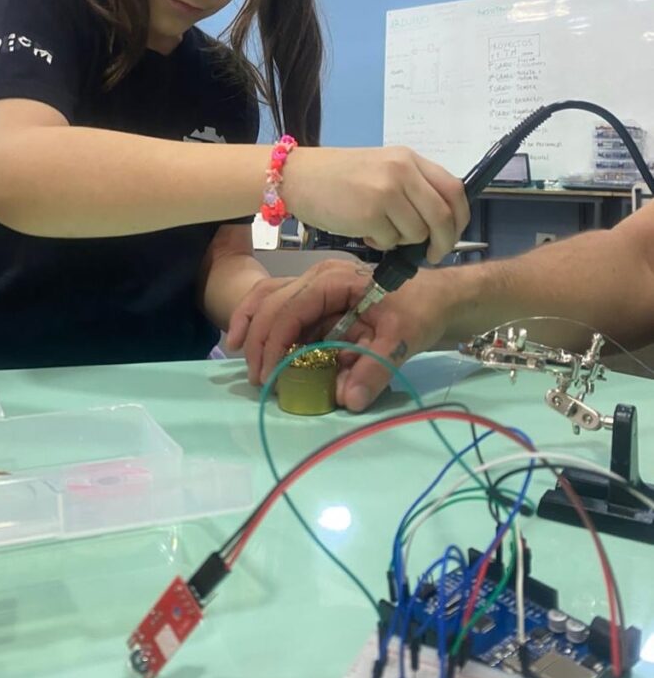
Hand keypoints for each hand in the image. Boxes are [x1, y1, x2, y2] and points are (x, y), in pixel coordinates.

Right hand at [227, 260, 453, 411]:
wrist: (439, 297)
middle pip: (272, 304)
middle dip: (259, 342)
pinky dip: (262, 322)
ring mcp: (315, 286)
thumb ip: (375, 369)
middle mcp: (317, 278)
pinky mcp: (317, 300)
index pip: (290, 309)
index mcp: (334, 281)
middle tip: (258, 380)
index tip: (269, 376)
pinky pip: (280, 306)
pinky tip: (246, 340)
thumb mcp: (403, 339)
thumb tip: (347, 400)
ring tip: (238, 355)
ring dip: (251, 327)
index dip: (274, 343)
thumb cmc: (420, 311)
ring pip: (268, 299)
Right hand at [283, 146, 468, 264]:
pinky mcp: (369, 213)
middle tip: (433, 254)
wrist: (298, 177)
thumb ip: (412, 187)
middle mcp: (402, 171)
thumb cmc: (338, 177)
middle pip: (443, 215)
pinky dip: (380, 244)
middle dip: (443, 242)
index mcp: (408, 159)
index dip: (460, 217)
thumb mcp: (382, 169)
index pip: (454, 189)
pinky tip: (364, 231)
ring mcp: (386, 192)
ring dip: (403, 241)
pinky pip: (390, 242)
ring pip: (417, 233)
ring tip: (380, 230)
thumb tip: (439, 222)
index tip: (453, 234)